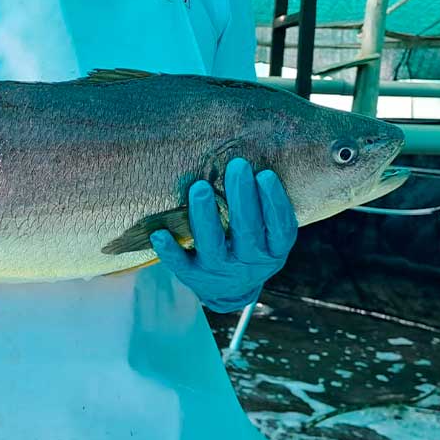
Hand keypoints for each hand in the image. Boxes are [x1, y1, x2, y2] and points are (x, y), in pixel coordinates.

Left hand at [151, 158, 296, 312]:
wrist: (231, 289)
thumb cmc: (250, 245)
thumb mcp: (268, 233)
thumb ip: (264, 205)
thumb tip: (257, 150)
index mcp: (273, 249)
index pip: (280, 227)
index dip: (274, 202)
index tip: (266, 175)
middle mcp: (249, 262)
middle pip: (246, 232)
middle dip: (241, 198)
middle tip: (237, 166)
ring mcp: (220, 270)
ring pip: (213, 245)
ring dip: (205, 217)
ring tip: (199, 188)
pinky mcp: (194, 276)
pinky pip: (181, 265)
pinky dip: (169, 251)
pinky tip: (159, 234)